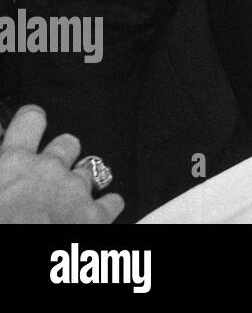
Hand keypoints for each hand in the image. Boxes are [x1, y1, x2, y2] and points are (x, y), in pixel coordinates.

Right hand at [0, 106, 123, 223]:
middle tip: (50, 170)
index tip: (34, 123)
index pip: (30, 120)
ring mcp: (76, 191)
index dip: (33, 120)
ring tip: (70, 196)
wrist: (9, 258)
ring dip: (81, 180)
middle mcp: (48, 169)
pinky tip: (99, 212)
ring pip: (91, 170)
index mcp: (12, 162)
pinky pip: (114, 200)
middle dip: (62, 153)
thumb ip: (1, 167)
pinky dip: (107, 205)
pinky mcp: (95, 216)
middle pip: (68, 143)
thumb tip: (4, 163)